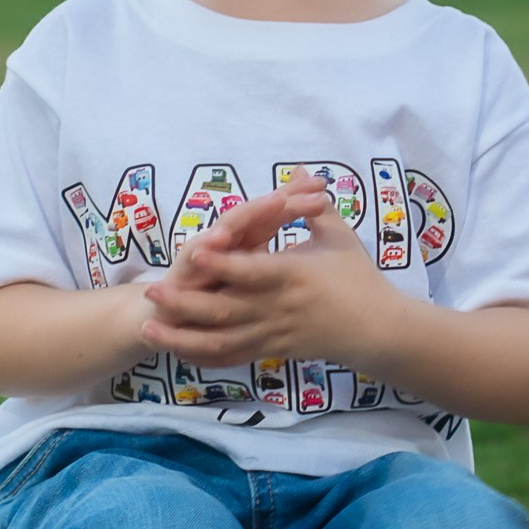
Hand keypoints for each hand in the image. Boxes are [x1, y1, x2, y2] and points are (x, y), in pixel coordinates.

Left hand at [141, 170, 386, 370]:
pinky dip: (205, 358)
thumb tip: (298, 170)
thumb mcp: (339, 237)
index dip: (222, 263)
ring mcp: (273, 335)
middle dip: (186, 303)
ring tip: (151, 330)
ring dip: (184, 338)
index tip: (194, 254)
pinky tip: (177, 352)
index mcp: (293, 275)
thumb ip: (313, 206)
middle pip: (226, 310)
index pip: (252, 270)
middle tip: (152, 293)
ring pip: (222, 342)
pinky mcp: (272, 353)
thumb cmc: (358, 277)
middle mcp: (278, 308)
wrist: (377, 330)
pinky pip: (234, 357)